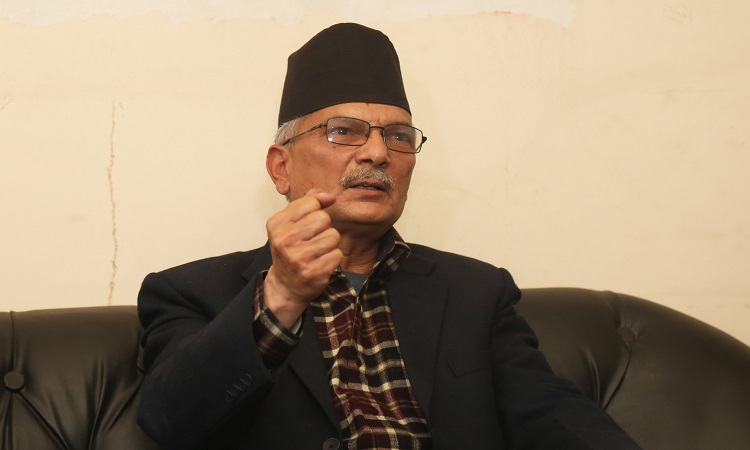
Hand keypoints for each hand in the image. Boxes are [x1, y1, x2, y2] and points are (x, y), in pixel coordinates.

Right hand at [263, 190, 342, 327]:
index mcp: (277, 224)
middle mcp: (285, 240)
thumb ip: (308, 203)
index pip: (311, 202)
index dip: (315, 211)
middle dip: (323, 227)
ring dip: (330, 244)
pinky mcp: (314, 272)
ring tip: (317, 252)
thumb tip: (329, 196)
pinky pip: (337, 254)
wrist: (285, 285)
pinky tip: (321, 262)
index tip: (307, 223)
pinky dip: (333, 258)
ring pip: (333, 236)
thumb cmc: (290, 249)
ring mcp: (299, 258)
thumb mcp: (291, 223)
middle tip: (312, 239)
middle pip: (324, 218)